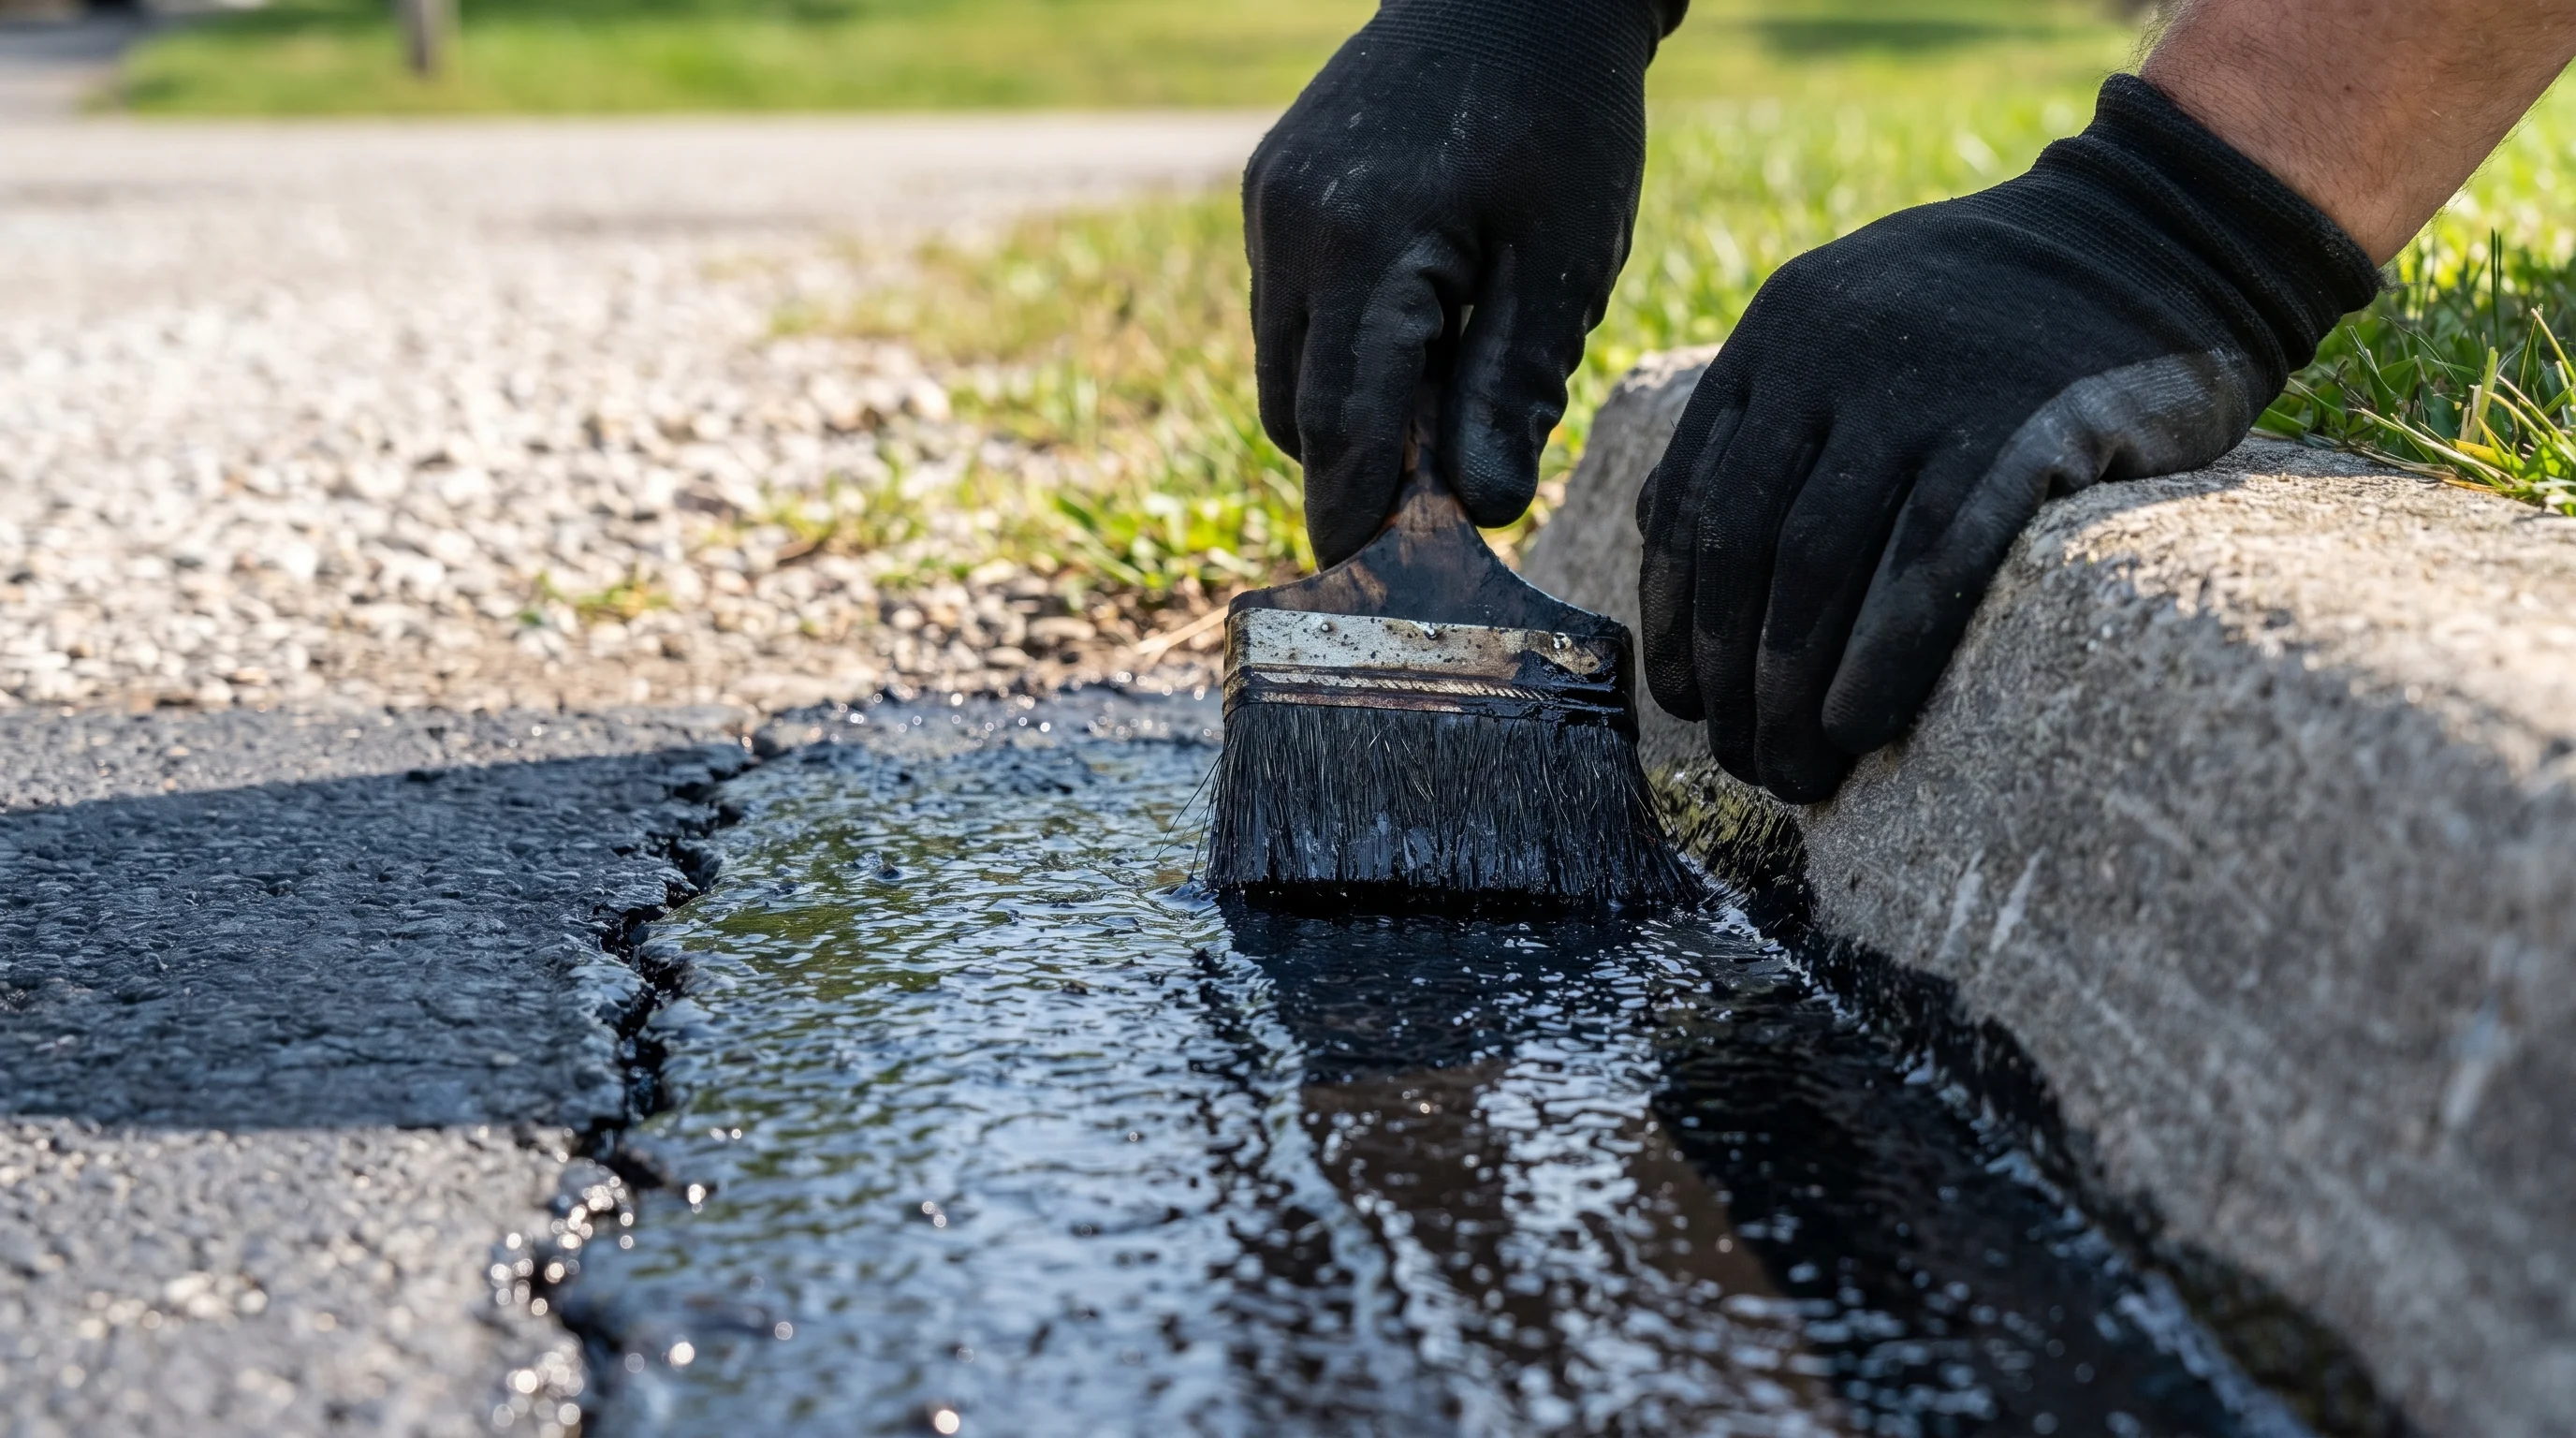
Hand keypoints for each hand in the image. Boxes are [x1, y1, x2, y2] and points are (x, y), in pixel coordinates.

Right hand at [1245, 0, 1679, 567]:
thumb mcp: (1564, 260)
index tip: (1392, 592)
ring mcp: (1269, 208)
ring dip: (1354, 407)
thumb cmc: (1563, 120)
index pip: (1340, 425)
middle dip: (1361, 468)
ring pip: (1285, 371)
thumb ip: (1515, 388)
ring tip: (1454, 382)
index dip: (1361, 517)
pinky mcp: (1269, 195)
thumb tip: (1485, 511)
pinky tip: (1427, 322)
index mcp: (1363, 241)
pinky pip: (1290, 316)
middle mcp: (1290, 226)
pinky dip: (1347, 348)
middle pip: (1297, 413)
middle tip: (1452, 492)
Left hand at [1636, 75, 2377, 802]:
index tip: (1682, 700)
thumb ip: (1761, 416)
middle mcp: (1832, 353)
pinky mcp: (2021, 423)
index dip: (1677, 617)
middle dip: (1733, 673)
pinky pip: (1928, 562)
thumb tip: (1658, 520)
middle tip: (1743, 760)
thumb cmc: (1996, 307)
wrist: (2160, 228)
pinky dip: (1880, 656)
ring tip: (1798, 769)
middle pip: (1745, 546)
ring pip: (1817, 565)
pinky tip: (1858, 725)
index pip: (1691, 501)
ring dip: (1793, 687)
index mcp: (1779, 334)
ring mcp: (1925, 386)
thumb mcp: (1850, 321)